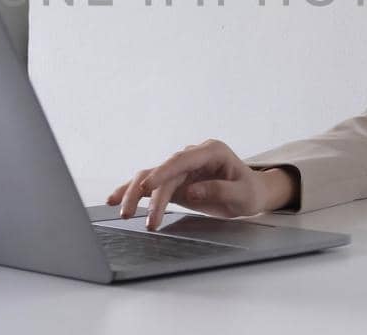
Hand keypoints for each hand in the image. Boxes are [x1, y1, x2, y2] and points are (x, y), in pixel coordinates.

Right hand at [105, 139, 294, 229]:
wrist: (251, 192)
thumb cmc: (249, 191)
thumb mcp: (242, 194)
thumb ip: (219, 190)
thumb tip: (191, 190)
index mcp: (211, 151)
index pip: (181, 159)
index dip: (163, 171)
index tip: (149, 186)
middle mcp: (192, 156)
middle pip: (162, 170)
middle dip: (146, 192)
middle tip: (134, 215)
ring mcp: (182, 168)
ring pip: (151, 176)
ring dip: (134, 193)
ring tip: (123, 212)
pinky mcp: (174, 181)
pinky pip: (151, 185)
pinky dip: (133, 192)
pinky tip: (114, 199)